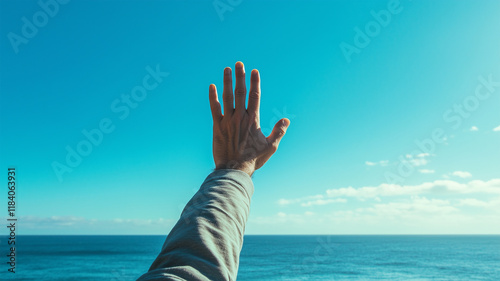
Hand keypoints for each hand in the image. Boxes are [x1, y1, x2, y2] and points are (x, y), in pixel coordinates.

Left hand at [209, 61, 289, 175]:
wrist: (234, 169)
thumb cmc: (253, 159)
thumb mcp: (270, 147)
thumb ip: (278, 132)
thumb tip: (286, 120)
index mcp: (253, 120)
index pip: (255, 96)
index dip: (255, 82)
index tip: (254, 71)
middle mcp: (240, 117)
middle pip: (240, 92)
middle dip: (240, 76)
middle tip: (239, 63)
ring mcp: (227, 121)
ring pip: (227, 97)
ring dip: (227, 82)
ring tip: (227, 69)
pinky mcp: (217, 126)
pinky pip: (214, 108)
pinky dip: (213, 97)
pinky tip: (212, 86)